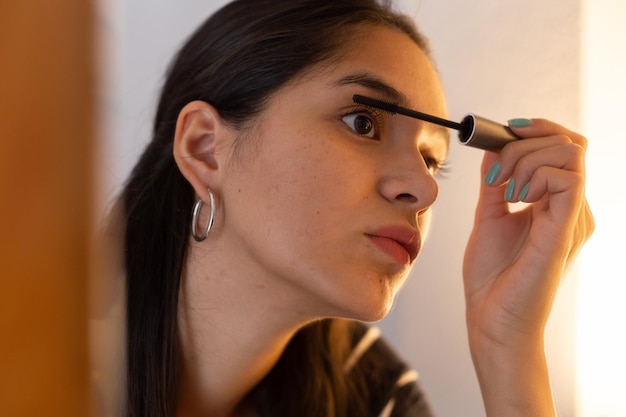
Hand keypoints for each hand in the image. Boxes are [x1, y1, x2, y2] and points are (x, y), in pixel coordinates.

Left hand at [463, 118, 593, 349]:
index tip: (503, 131)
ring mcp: (573, 218)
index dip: (537, 129)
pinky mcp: (567, 229)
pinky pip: (568, 179)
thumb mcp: (489, 216)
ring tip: (504, 189)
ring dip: (526, 157)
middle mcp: (571, 209)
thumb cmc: (491, 277)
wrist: (491, 319)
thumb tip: (494, 146)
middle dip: (525, 141)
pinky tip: (514, 197)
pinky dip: (535, 174)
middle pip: (570, 142)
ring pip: (570, 152)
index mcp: (556, 205)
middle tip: (495, 171)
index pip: (565, 147)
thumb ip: (495, 182)